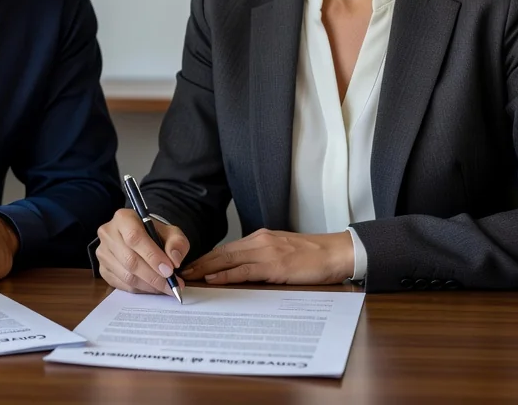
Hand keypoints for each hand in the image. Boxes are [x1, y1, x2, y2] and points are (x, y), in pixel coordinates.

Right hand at [94, 207, 189, 296]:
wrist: (143, 239)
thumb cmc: (156, 235)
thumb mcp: (172, 233)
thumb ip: (177, 244)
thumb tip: (174, 260)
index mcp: (123, 218)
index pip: (134, 237)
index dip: (152, 256)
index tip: (169, 270)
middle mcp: (108, 233)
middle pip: (130, 260)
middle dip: (154, 276)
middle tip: (172, 284)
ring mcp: (103, 253)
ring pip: (126, 275)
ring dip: (149, 285)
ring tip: (165, 287)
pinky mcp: (103, 269)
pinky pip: (122, 285)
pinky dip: (140, 290)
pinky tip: (152, 287)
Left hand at [180, 229, 353, 284]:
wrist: (336, 252)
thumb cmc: (313, 254)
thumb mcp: (283, 250)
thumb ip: (263, 255)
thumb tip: (244, 267)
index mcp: (261, 237)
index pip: (228, 248)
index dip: (208, 256)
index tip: (192, 264)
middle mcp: (260, 241)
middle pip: (223, 252)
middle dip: (200, 262)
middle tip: (182, 270)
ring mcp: (267, 252)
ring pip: (228, 260)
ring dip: (206, 268)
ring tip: (190, 276)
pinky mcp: (274, 266)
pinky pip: (244, 270)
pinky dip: (226, 275)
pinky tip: (213, 279)